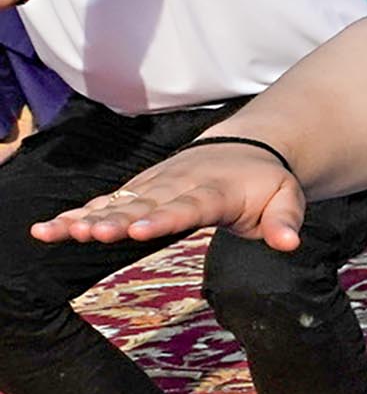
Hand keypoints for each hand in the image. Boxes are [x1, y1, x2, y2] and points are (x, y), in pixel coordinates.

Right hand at [39, 133, 306, 250]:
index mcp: (216, 191)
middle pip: (144, 205)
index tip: (138, 231)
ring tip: (54, 232)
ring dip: (87, 218)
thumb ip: (285, 221)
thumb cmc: (265, 182)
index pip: (188, 206)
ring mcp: (155, 186)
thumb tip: (290, 244)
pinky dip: (79, 214)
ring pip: (118, 203)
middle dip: (116, 220)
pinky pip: (106, 203)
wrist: (245, 149)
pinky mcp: (139, 190)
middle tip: (89, 234)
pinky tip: (49, 229)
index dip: (163, 218)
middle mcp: (179, 185)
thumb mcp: (287, 198)